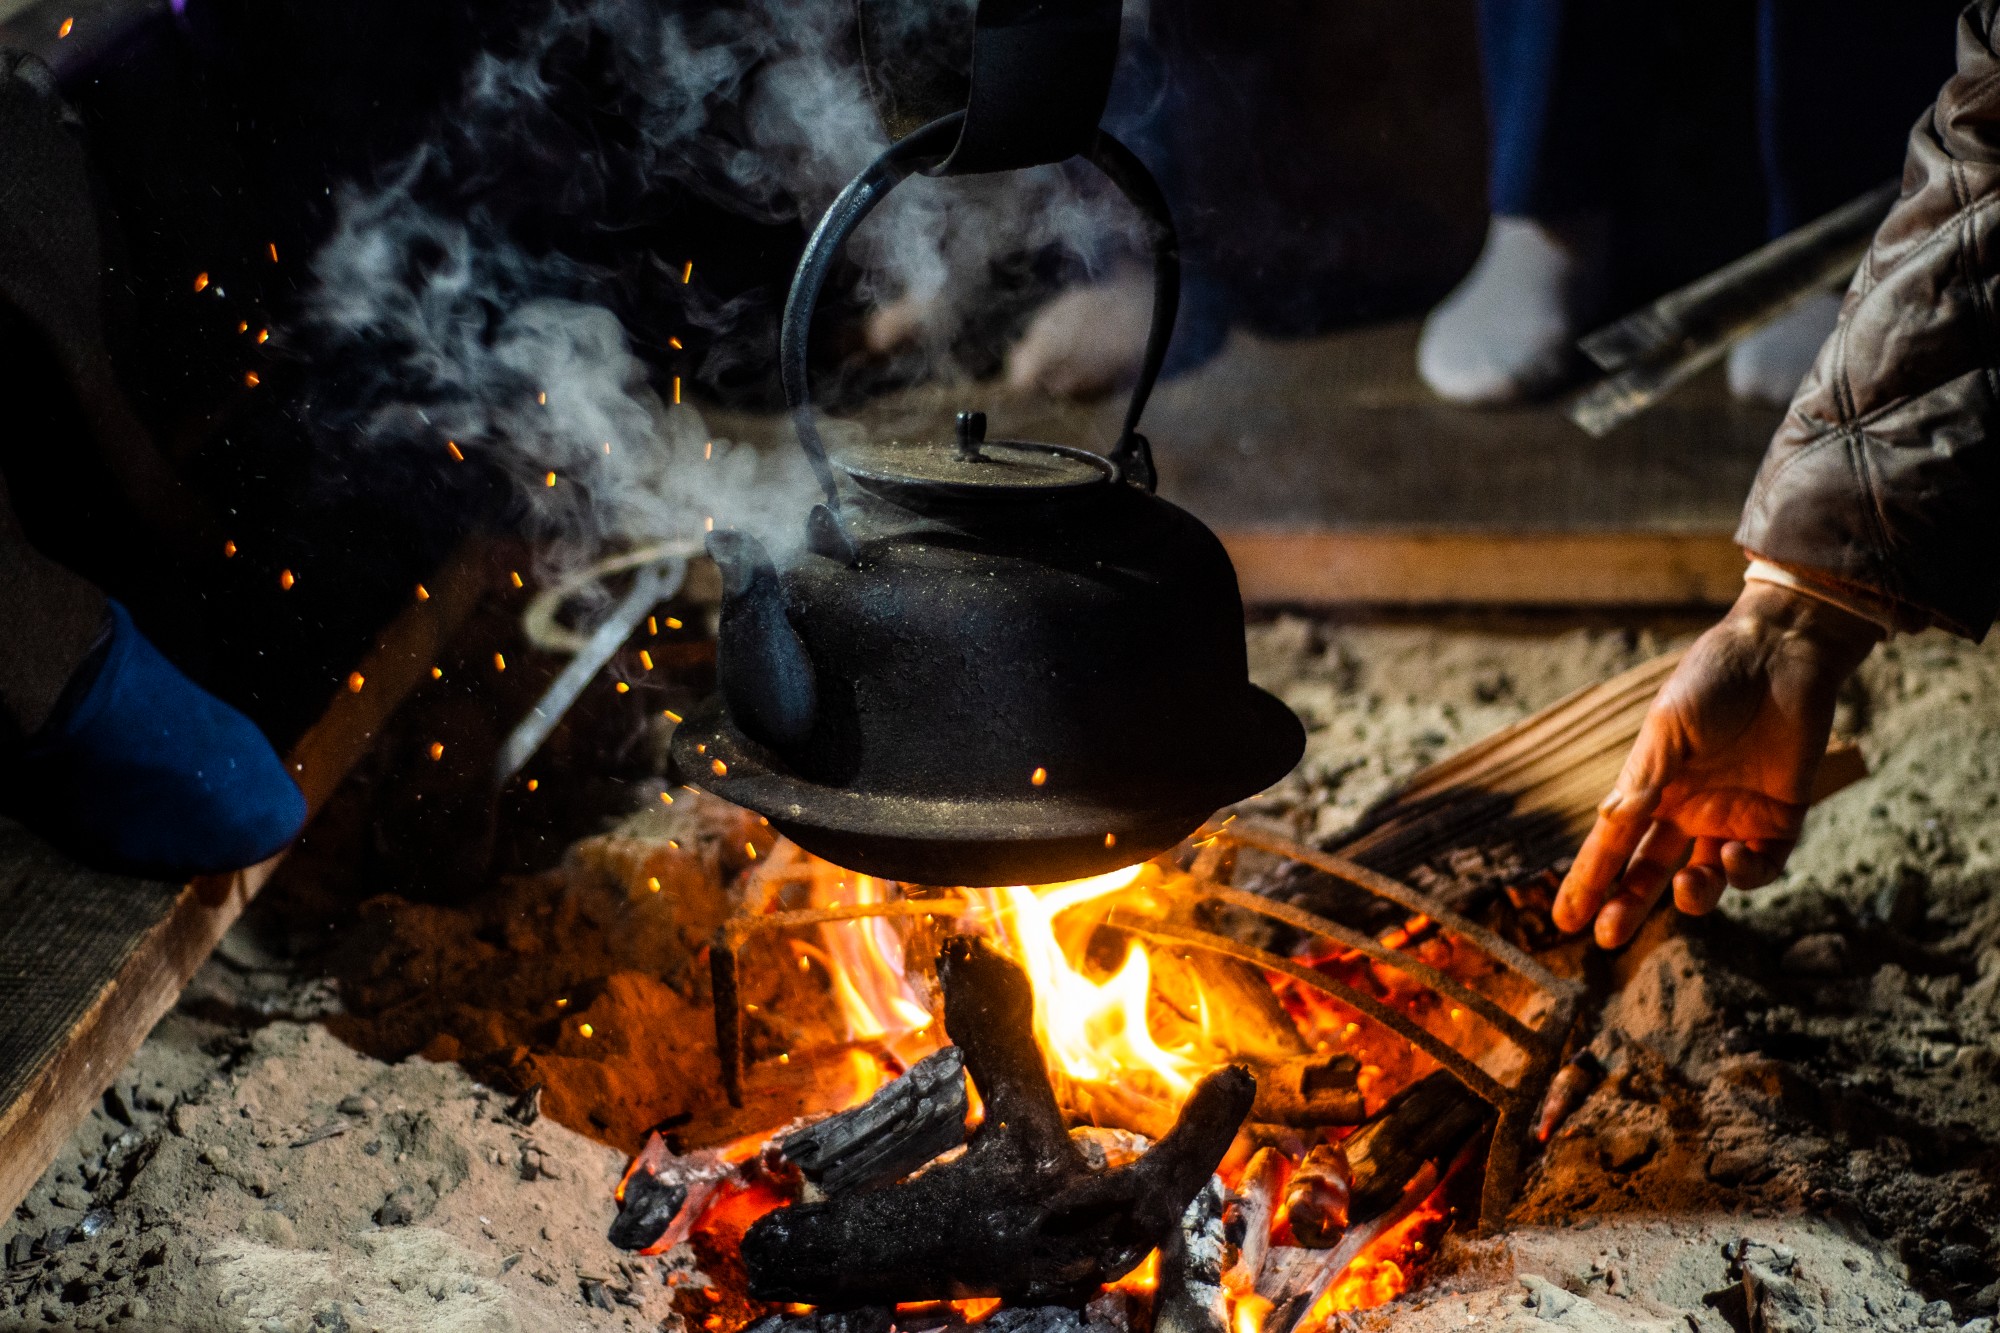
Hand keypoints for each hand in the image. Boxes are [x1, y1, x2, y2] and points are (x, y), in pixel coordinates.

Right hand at [1553, 582, 1879, 946]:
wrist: (1780, 655)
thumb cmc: (1712, 682)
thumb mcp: (1668, 729)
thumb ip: (1646, 779)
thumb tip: (1610, 821)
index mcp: (1651, 787)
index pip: (1612, 845)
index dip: (1588, 882)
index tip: (1562, 920)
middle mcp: (1687, 808)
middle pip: (1650, 870)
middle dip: (1627, 905)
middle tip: (1607, 938)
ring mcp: (1733, 816)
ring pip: (1705, 877)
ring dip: (1692, 894)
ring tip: (1687, 886)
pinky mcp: (1779, 819)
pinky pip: (1760, 866)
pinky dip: (1746, 873)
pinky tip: (1733, 854)